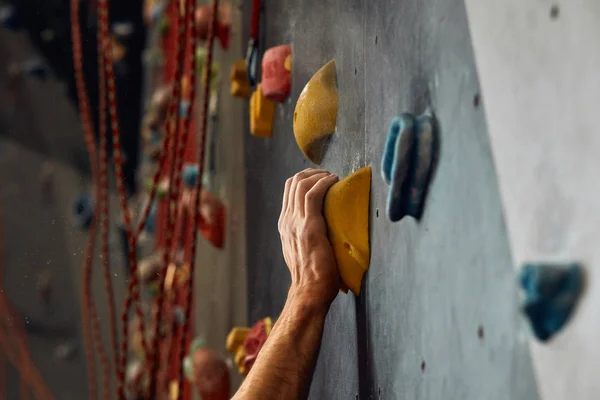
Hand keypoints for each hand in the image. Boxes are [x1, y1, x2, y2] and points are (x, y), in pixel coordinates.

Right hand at [278, 169, 339, 308]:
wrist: (309, 291)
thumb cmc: (313, 277)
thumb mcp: (302, 251)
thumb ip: (305, 237)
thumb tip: (323, 230)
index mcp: (284, 225)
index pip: (288, 191)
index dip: (304, 178)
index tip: (320, 178)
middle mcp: (287, 221)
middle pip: (293, 183)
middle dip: (311, 172)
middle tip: (327, 174)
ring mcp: (296, 223)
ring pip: (301, 185)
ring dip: (319, 175)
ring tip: (332, 176)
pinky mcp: (310, 227)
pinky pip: (314, 194)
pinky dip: (324, 183)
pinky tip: (334, 181)